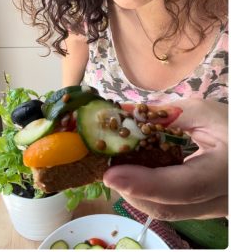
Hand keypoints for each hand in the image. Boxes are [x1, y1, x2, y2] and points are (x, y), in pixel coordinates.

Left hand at [104, 99, 227, 219]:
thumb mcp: (205, 113)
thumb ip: (163, 115)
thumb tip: (121, 114)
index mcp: (225, 172)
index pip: (183, 187)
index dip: (144, 184)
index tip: (110, 175)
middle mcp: (221, 201)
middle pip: (167, 208)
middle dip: (130, 189)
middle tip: (105, 169)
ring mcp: (212, 209)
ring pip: (166, 212)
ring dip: (136, 192)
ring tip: (116, 169)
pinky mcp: (202, 210)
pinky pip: (170, 208)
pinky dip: (148, 193)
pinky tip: (134, 175)